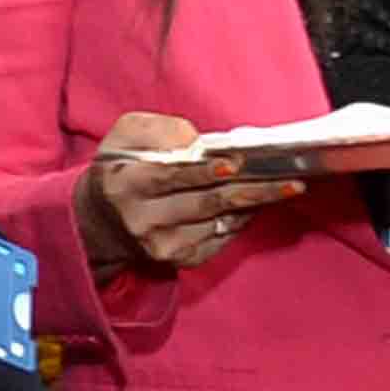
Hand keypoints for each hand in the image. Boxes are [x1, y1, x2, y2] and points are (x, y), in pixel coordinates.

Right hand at [80, 109, 296, 280]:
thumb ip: (158, 130)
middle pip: (205, 203)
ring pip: (218, 223)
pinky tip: (258, 204)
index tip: (237, 164)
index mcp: (126, 185)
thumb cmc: (119, 169)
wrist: (100, 223)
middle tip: (290, 180)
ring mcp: (163, 246)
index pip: (172, 178)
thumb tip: (197, 142)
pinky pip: (220, 239)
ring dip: (255, 205)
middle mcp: (144, 221)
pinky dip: (241, 220)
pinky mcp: (179, 260)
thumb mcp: (124, 136)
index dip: (206, 172)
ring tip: (287, 187)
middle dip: (251, 190)